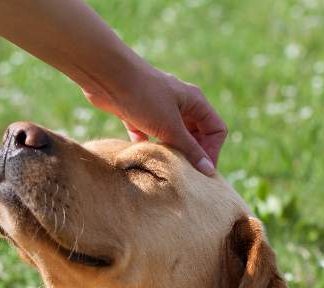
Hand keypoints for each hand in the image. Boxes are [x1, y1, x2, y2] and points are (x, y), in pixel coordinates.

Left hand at [82, 60, 226, 175]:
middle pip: (195, 134)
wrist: (107, 77)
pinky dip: (148, 147)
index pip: (216, 129)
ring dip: (170, 152)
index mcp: (194, 101)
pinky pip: (147, 136)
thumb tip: (208, 170)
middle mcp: (179, 104)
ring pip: (171, 136)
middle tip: (183, 174)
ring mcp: (157, 109)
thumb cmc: (144, 97)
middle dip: (191, 154)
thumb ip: (189, 149)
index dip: (212, 151)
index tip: (201, 172)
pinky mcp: (136, 115)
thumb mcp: (170, 127)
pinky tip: (144, 158)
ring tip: (165, 169)